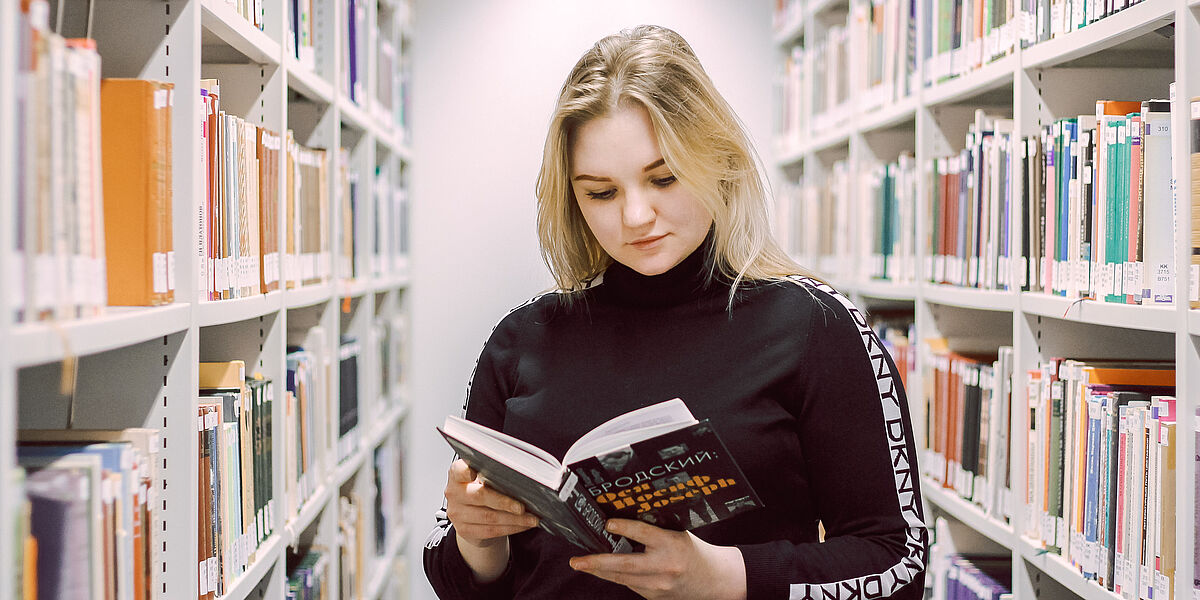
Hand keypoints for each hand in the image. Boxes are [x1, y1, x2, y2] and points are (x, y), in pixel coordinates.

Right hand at [444, 460, 538, 580]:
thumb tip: (521, 477)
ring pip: (489, 517)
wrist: (470, 514)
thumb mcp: (483, 477)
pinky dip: (511, 528)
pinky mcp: (464, 530)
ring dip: (514, 519)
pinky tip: (523, 525)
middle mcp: (454, 493)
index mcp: (457, 475)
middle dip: (504, 502)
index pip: (459, 470)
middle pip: (480, 496)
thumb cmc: (481, 489)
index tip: (475, 473)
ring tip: (531, 519)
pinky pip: (491, 531)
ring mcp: (457, 514)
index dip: (466, 471)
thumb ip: (493, 474)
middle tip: (522, 507)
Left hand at [569, 519, 746, 599]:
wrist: (712, 581)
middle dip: (597, 562)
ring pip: (622, 578)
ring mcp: (658, 586)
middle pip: (625, 564)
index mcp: (672, 544)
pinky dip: (614, 576)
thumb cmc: (692, 551)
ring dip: (599, 570)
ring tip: (581, 564)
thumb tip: (622, 516)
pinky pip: (628, 584)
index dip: (625, 528)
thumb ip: (653, 528)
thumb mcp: (677, 532)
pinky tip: (602, 569)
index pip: (644, 534)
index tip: (607, 523)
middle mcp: (664, 567)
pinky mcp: (653, 597)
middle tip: (577, 561)